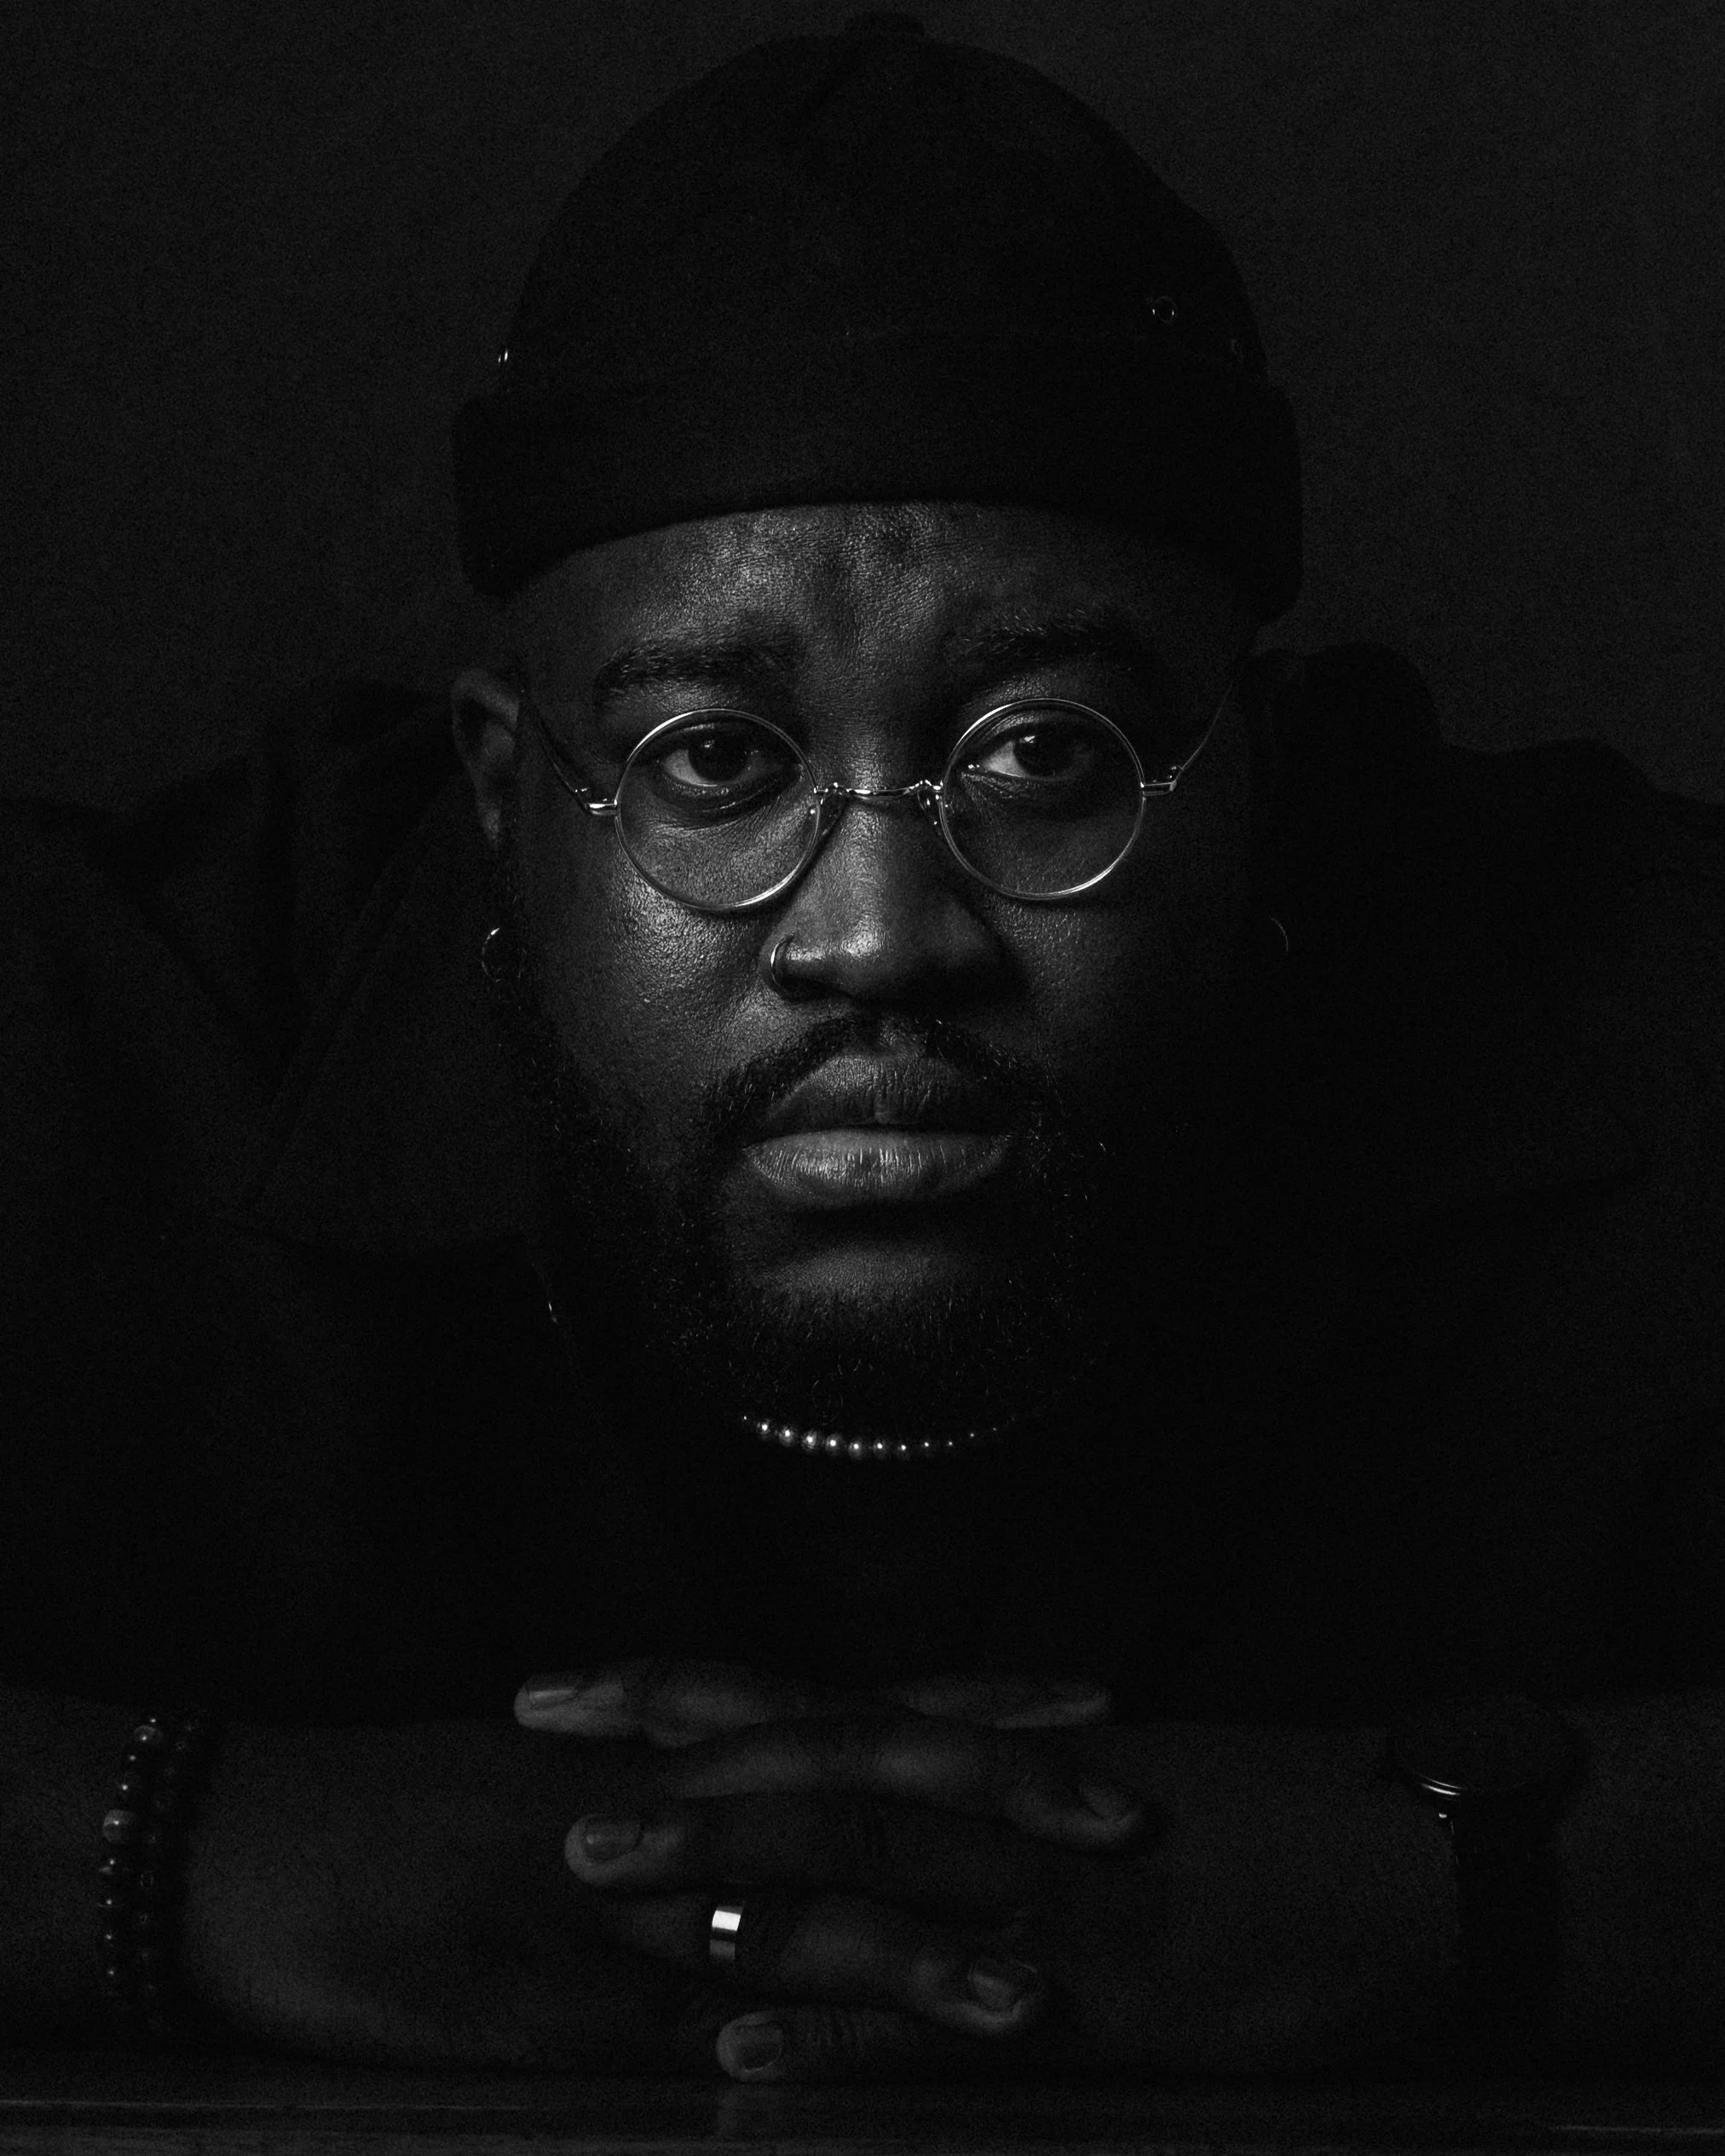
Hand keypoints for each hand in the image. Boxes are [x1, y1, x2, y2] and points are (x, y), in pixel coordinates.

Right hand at [170, 1669, 1115, 2069]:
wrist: (239, 1838)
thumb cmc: (395, 1812)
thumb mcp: (548, 1776)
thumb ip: (663, 1784)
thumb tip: (754, 1790)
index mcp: (664, 1745)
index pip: (849, 1708)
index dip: (971, 1704)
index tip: (1090, 1702)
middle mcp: (655, 1796)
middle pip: (847, 1780)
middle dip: (989, 1796)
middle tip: (1124, 1813)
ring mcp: (597, 1896)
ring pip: (777, 1912)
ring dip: (908, 1952)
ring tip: (1027, 1993)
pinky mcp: (529, 1996)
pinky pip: (656, 2025)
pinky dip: (746, 2046)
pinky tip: (821, 2077)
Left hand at [522, 1673, 1458, 2082]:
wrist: (1411, 1855)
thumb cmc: (1264, 1820)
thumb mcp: (1108, 1782)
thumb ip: (989, 1787)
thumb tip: (892, 1790)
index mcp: (989, 1756)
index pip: (807, 1706)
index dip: (683, 1695)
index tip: (570, 1689)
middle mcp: (995, 1802)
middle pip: (805, 1756)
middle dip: (663, 1752)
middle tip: (532, 1741)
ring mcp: (1036, 1890)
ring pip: (856, 1863)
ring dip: (723, 1865)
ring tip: (595, 1874)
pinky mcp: (1093, 1992)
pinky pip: (942, 2019)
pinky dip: (840, 2034)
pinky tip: (743, 2053)